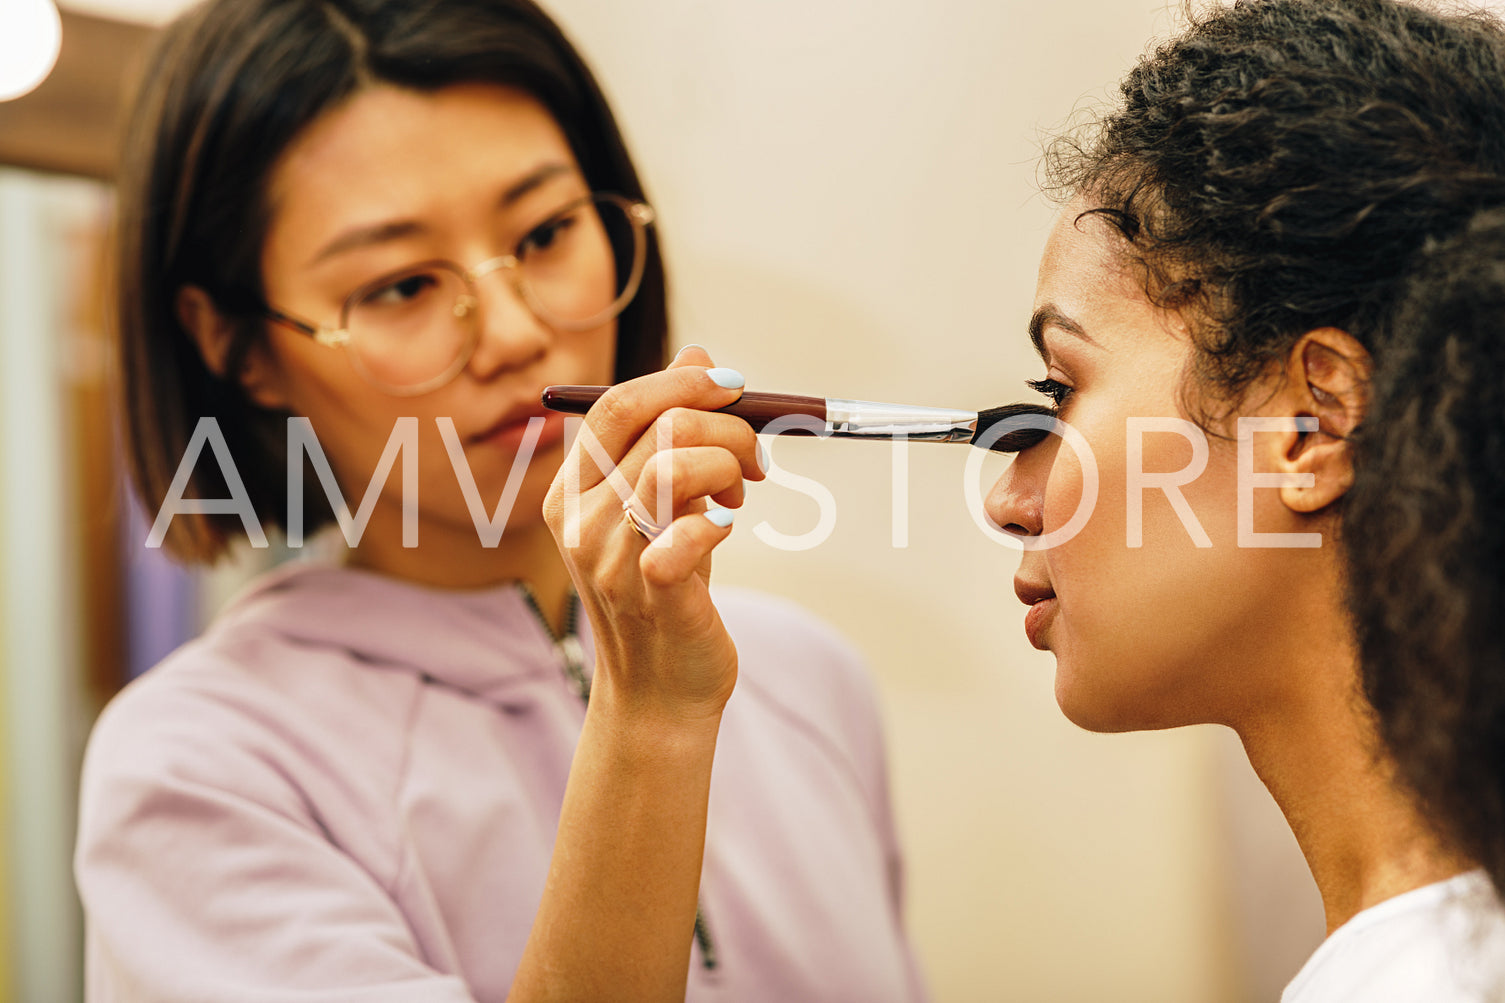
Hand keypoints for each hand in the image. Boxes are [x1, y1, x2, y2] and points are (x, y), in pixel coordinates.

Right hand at [543, 347, 765, 725]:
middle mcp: (581, 520)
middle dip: (724, 425)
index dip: (681, 382)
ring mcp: (611, 558)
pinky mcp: (652, 593)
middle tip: (752, 457)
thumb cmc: (665, 591)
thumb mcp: (660, 506)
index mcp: (572, 490)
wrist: (659, 693)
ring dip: (726, 466)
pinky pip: (689, 530)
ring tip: (737, 495)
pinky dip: (718, 521)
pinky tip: (723, 533)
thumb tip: (699, 356)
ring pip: (673, 465)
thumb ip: (670, 433)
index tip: (734, 388)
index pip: (617, 405)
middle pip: (656, 425)